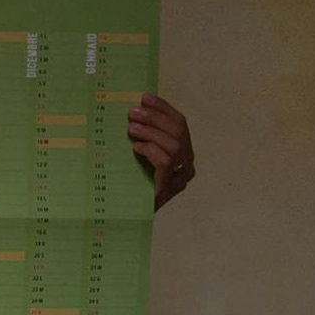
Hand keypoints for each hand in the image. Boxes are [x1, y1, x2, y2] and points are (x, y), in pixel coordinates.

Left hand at [127, 93, 194, 211]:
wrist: (127, 218)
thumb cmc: (132, 186)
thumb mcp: (140, 157)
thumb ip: (145, 138)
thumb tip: (136, 111)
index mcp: (183, 154)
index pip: (179, 124)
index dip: (163, 108)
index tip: (145, 97)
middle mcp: (187, 166)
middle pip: (178, 132)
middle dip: (155, 118)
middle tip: (134, 112)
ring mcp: (181, 178)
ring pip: (173, 145)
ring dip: (151, 132)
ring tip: (131, 128)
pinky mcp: (170, 189)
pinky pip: (165, 161)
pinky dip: (150, 150)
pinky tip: (136, 147)